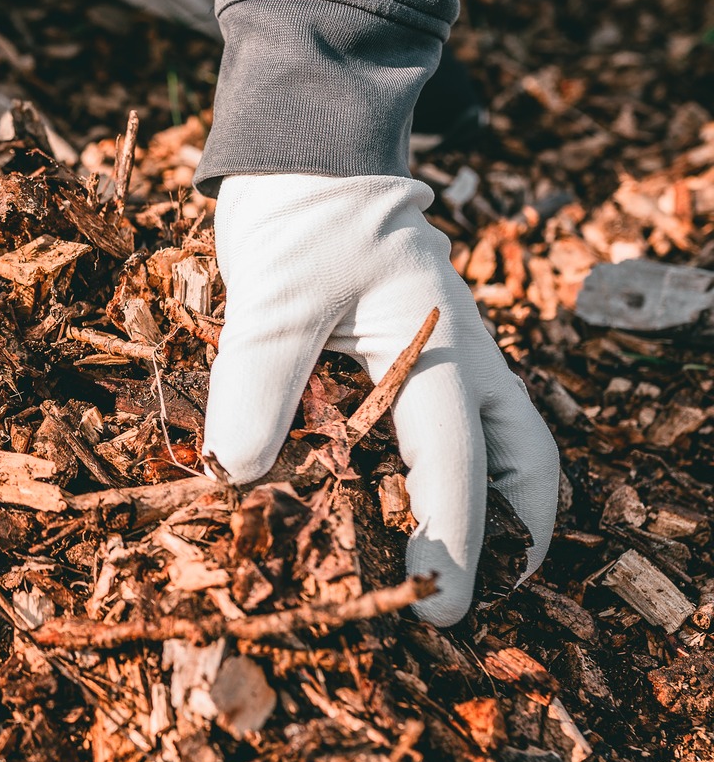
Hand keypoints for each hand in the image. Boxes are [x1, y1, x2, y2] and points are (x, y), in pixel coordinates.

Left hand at [202, 174, 559, 625]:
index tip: (437, 606)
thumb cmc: (296, 218)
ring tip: (471, 563)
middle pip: (520, 456)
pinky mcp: (414, 348)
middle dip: (510, 533)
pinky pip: (453, 418)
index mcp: (439, 345)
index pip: (456, 459)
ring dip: (498, 501)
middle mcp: (459, 353)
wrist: (303, 155)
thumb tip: (241, 479)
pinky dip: (450, 465)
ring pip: (503, 437)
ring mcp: (445, 348)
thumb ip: (257, 385)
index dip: (450, 538)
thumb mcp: (271, 300)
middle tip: (478, 598)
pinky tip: (406, 498)